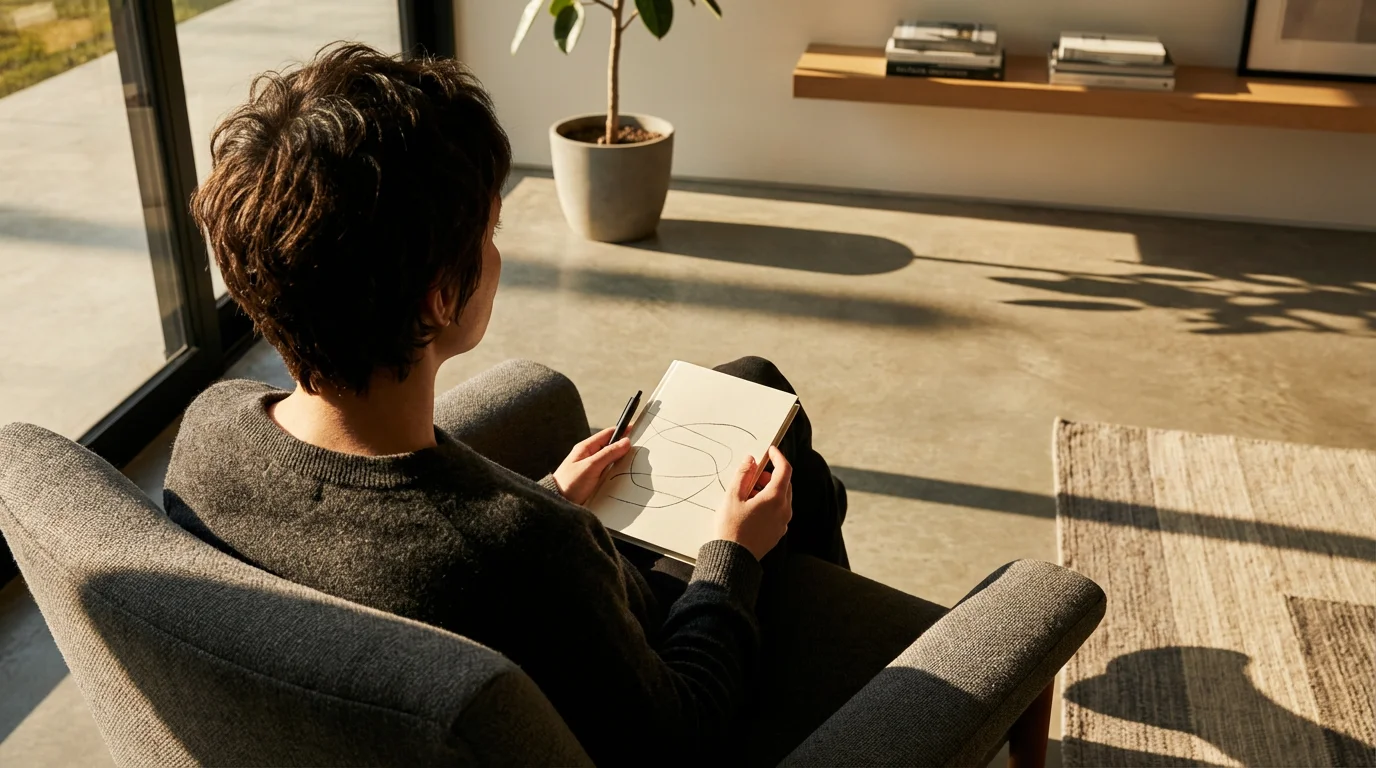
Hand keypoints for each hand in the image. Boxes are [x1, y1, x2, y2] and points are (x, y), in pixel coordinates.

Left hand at [553, 427, 632, 505]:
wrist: (558, 503)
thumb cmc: (569, 484)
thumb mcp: (591, 466)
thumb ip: (608, 453)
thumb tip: (625, 442)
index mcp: (586, 447)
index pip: (608, 434)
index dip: (622, 430)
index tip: (635, 429)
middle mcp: (589, 456)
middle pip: (611, 447)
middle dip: (624, 447)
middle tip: (638, 449)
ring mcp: (591, 468)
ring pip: (611, 460)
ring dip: (621, 461)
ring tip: (633, 462)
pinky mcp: (593, 479)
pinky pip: (608, 471)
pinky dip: (616, 472)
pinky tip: (623, 476)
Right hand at [715, 445, 792, 560]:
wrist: (733, 559)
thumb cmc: (731, 528)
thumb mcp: (733, 497)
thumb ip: (743, 475)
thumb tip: (751, 460)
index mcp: (775, 498)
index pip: (785, 470)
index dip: (778, 457)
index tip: (770, 450)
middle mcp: (784, 510)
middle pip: (785, 484)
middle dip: (771, 475)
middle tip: (754, 474)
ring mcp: (783, 523)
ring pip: (782, 498)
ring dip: (769, 489)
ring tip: (748, 493)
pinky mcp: (778, 532)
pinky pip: (778, 511)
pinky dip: (769, 503)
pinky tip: (751, 508)